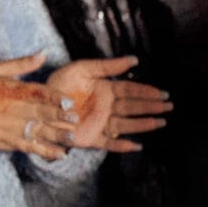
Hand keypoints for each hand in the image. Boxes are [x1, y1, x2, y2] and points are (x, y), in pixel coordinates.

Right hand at [0, 55, 78, 159]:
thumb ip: (21, 64)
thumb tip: (43, 54)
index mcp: (10, 90)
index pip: (35, 93)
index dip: (54, 98)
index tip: (69, 101)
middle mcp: (12, 110)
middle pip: (39, 113)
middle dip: (59, 117)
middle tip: (75, 119)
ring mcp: (11, 128)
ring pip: (38, 132)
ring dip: (57, 136)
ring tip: (73, 138)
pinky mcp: (9, 142)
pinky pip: (31, 147)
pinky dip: (46, 151)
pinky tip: (61, 153)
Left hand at [44, 56, 172, 153]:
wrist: (38, 105)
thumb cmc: (58, 84)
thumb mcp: (82, 69)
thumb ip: (107, 66)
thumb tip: (134, 60)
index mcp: (104, 90)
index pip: (130, 90)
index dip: (146, 91)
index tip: (162, 93)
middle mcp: (105, 108)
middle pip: (133, 107)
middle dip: (151, 106)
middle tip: (168, 106)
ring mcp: (99, 124)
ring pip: (127, 124)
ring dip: (144, 124)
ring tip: (161, 123)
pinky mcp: (91, 139)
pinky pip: (110, 144)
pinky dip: (123, 146)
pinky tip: (137, 146)